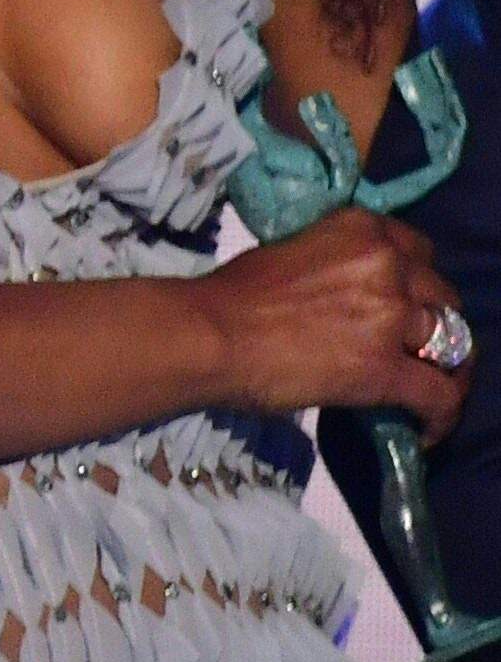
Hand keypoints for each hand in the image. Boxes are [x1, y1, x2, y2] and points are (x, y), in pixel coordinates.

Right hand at [199, 207, 473, 431]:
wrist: (207, 333)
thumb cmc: (230, 294)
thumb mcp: (291, 253)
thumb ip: (334, 266)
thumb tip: (345, 295)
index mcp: (361, 230)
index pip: (420, 252)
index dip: (416, 282)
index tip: (405, 301)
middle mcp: (387, 265)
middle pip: (443, 297)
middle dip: (433, 322)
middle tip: (412, 347)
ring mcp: (391, 317)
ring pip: (454, 344)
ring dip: (444, 366)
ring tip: (429, 387)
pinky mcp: (386, 369)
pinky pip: (439, 396)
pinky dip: (441, 416)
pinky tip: (427, 431)